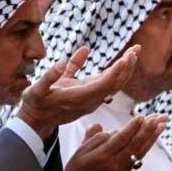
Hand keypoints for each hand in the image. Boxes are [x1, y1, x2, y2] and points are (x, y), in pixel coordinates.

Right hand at [16, 45, 140, 142]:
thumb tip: (60, 62)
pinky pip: (106, 84)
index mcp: (79, 98)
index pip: (104, 84)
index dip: (117, 71)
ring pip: (113, 84)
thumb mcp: (36, 91)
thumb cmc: (35, 104)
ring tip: (134, 52)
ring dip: (125, 69)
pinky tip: (121, 60)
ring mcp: (91, 100)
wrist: (37, 121)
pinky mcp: (89, 96)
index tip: (127, 57)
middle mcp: (89, 100)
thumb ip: (49, 77)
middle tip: (137, 49)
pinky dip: (116, 72)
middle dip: (126, 66)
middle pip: (114, 84)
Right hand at [64, 113, 165, 170]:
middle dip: (149, 129)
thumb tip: (102, 126)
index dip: (133, 127)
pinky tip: (152, 138)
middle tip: (160, 117)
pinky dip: (146, 146)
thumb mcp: (79, 152)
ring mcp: (122, 169)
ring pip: (140, 150)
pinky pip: (138, 157)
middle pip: (135, 144)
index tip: (142, 117)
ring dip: (152, 137)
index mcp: (103, 156)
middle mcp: (115, 163)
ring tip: (162, 125)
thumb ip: (91, 137)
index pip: (121, 139)